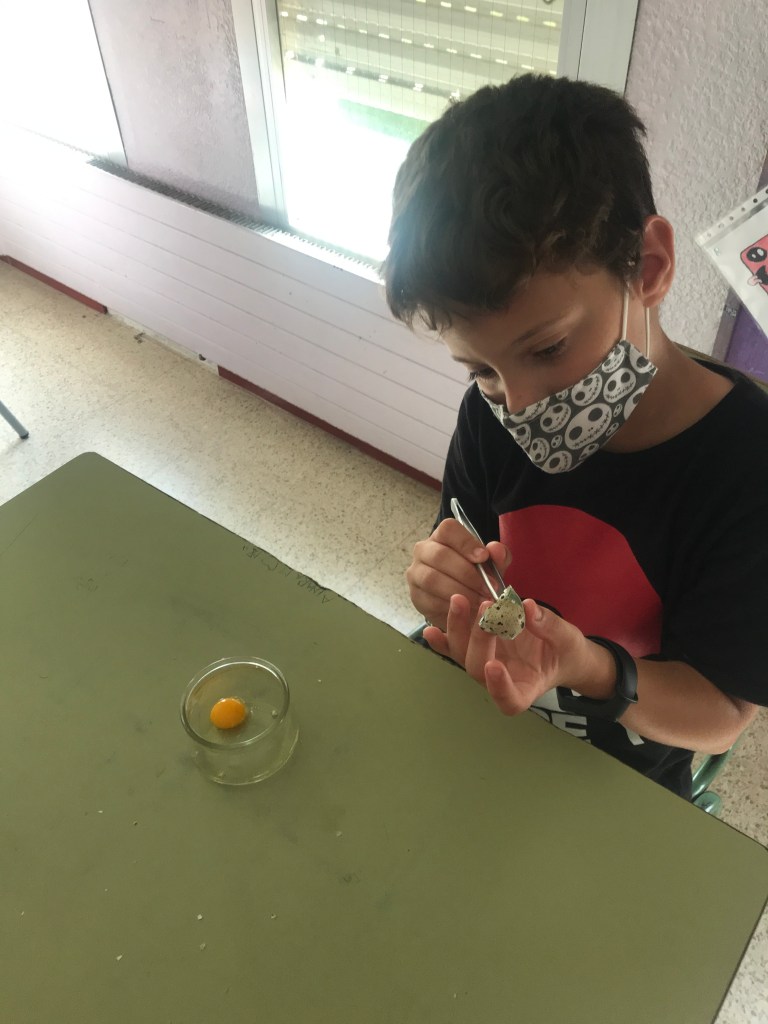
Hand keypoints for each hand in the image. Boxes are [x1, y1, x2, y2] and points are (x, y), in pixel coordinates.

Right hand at [407, 519, 511, 630]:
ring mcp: (416, 573)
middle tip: (488, 588)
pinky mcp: (415, 595)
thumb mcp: (490, 566)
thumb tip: (496, 550)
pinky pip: (430, 600)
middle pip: (440, 555)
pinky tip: (466, 610)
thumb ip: (497, 557)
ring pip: (432, 579)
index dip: (466, 542)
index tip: (483, 557)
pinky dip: (450, 606)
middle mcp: (424, 550)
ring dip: (459, 591)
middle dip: (467, 574)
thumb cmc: (474, 577)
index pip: (448, 529)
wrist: (460, 604)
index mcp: (442, 536)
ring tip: (479, 601)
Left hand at [424, 594, 608, 715]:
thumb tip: (528, 608)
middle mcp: (499, 680)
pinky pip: (454, 646)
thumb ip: (550, 627)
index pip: (509, 699)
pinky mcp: (476, 648)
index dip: (498, 687)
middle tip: (486, 609)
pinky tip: (430, 628)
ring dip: (457, 629)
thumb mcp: (568, 640)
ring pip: (462, 655)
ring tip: (459, 601)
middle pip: (479, 669)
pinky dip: (442, 639)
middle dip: (479, 639)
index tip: (495, 666)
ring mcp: (484, 664)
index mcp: (525, 688)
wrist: (558, 650)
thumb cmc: (565, 652)